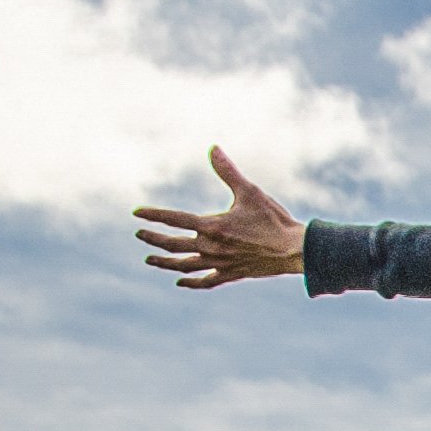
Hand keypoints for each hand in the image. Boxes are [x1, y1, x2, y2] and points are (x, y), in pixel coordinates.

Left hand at [133, 146, 305, 287]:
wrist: (294, 249)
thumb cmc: (273, 218)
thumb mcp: (249, 191)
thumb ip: (227, 171)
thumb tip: (213, 148)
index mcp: (212, 225)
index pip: (174, 219)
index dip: (153, 215)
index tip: (136, 213)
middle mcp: (210, 247)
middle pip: (173, 245)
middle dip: (153, 239)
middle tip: (139, 235)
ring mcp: (219, 263)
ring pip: (184, 266)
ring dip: (164, 263)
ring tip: (150, 259)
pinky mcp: (231, 275)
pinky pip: (205, 281)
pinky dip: (190, 281)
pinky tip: (180, 281)